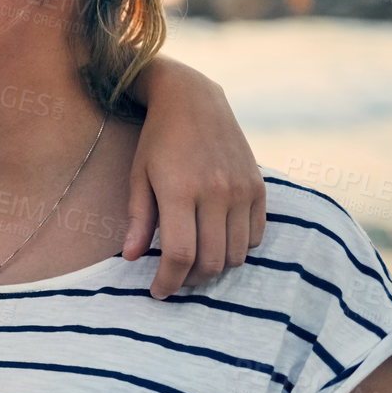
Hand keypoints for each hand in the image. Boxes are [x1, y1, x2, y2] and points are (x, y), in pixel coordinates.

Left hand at [123, 69, 265, 298]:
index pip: (180, 255)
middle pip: (211, 261)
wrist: (193, 100)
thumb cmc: (158, 140)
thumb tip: (132, 258)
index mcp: (180, 191)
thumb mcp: (138, 175)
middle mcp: (216, 193)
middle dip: (191, 280)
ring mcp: (242, 190)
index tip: (157, 291)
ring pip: (237, 254)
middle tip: (175, 280)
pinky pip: (256, 236)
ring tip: (195, 264)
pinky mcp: (259, 188)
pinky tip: (218, 242)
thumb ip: (138, 218)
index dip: (168, 281)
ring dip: (216, 267)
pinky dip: (239, 248)